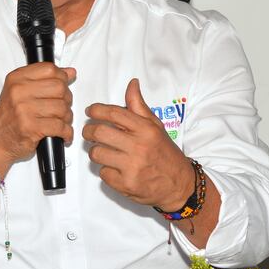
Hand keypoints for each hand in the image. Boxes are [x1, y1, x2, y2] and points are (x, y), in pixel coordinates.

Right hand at [0, 63, 75, 173]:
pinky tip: (63, 134)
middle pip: (59, 87)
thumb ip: (44, 80)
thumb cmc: (8, 118)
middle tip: (62, 108)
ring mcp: (24, 109)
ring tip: (61, 122)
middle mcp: (19, 92)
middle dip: (66, 99)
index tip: (63, 86)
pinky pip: (60, 126)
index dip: (62, 78)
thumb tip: (70, 72)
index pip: (49, 69)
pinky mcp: (31, 128)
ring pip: (62, 107)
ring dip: (67, 117)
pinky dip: (66, 132)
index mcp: (16, 79)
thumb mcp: (20, 92)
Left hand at [83, 78, 193, 208]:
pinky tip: (115, 168)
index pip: (113, 113)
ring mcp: (132, 167)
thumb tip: (132, 84)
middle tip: (90, 132)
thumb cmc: (165, 153)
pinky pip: (103, 173)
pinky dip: (105, 170)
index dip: (96, 110)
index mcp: (145, 129)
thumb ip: (139, 106)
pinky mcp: (126, 184)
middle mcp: (138, 147)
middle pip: (99, 132)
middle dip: (89, 131)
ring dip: (95, 151)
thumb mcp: (155, 126)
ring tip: (103, 150)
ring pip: (96, 153)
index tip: (90, 111)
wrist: (179, 184)